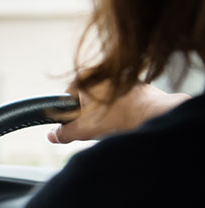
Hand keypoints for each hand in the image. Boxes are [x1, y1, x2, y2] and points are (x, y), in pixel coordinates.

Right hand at [48, 82, 189, 143]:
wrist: (154, 115)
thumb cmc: (116, 118)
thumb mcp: (82, 130)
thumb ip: (63, 133)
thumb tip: (52, 136)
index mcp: (84, 77)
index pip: (66, 99)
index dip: (68, 116)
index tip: (75, 127)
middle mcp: (102, 71)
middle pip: (86, 99)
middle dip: (87, 115)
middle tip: (94, 129)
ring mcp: (122, 77)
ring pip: (105, 100)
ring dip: (105, 113)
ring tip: (112, 126)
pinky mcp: (139, 85)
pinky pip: (123, 100)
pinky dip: (122, 110)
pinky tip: (126, 121)